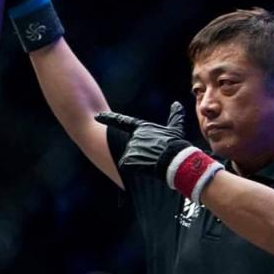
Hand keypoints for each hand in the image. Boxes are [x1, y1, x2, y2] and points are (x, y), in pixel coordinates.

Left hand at [96, 102, 223, 201]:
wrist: (175, 160)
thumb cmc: (175, 145)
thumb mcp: (175, 129)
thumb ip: (174, 116)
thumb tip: (176, 104)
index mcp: (142, 127)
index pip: (121, 122)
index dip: (108, 119)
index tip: (97, 116)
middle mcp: (133, 136)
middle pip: (131, 148)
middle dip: (141, 154)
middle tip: (154, 156)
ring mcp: (129, 148)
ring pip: (130, 158)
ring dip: (140, 162)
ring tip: (152, 161)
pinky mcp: (127, 160)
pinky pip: (127, 166)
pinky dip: (135, 169)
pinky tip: (146, 167)